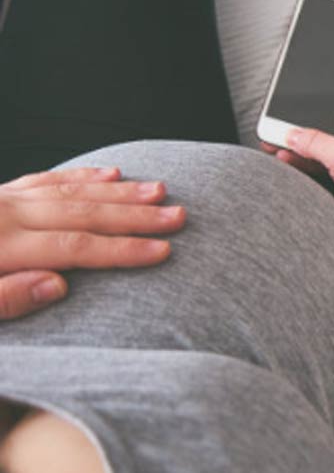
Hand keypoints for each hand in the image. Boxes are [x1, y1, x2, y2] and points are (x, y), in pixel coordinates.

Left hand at [0, 167, 185, 319]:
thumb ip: (5, 298)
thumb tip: (58, 286)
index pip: (74, 247)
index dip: (122, 250)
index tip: (162, 251)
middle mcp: (4, 215)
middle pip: (83, 213)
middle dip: (136, 216)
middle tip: (177, 215)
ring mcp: (2, 199)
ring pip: (72, 191)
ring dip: (120, 192)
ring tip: (158, 191)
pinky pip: (47, 178)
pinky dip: (82, 176)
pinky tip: (111, 173)